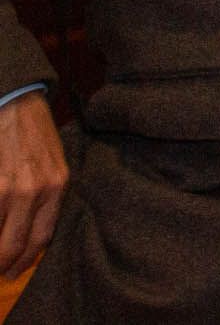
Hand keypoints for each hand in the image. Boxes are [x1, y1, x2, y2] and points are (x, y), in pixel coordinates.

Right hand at [0, 90, 66, 277]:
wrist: (16, 103)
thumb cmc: (34, 134)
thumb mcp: (54, 163)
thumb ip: (47, 195)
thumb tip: (30, 231)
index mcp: (57, 186)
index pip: (42, 237)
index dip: (25, 260)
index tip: (13, 272)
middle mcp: (36, 190)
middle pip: (15, 244)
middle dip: (1, 264)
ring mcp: (11, 187)